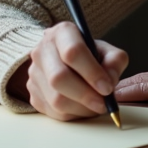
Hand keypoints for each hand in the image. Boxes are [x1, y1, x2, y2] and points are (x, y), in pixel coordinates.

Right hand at [11, 22, 128, 120]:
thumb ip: (115, 62)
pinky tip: (83, 108)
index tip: (107, 88)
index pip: (73, 52)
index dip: (92, 73)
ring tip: (96, 106)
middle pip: (59, 78)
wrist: (67, 62)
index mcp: (62, 32)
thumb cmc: (90, 56)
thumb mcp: (107, 52)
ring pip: (55, 99)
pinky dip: (72, 115)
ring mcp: (34, 73)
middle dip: (85, 95)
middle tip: (103, 104)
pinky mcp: (32, 93)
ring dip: (81, 108)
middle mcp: (42, 50)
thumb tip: (109, 81)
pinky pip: (52, 112)